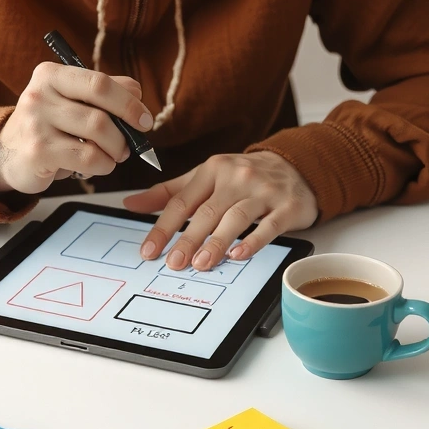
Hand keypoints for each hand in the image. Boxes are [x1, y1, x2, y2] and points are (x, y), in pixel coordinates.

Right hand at [0, 63, 153, 194]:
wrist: (7, 154)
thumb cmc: (48, 127)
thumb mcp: (70, 101)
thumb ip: (104, 92)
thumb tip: (136, 93)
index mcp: (51, 74)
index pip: (100, 82)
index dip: (129, 103)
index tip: (145, 120)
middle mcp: (40, 94)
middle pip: (101, 112)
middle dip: (126, 132)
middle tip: (131, 144)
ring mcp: (36, 123)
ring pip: (98, 134)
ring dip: (115, 150)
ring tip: (112, 156)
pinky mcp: (38, 151)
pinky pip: (87, 158)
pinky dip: (102, 165)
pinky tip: (95, 165)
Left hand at [123, 152, 317, 269]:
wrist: (297, 164)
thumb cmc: (244, 176)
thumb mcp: (206, 177)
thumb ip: (170, 192)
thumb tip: (130, 204)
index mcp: (213, 169)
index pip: (182, 201)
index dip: (163, 227)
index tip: (149, 250)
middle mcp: (237, 177)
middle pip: (207, 212)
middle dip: (188, 239)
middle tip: (173, 262)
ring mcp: (263, 192)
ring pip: (236, 218)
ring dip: (217, 242)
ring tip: (201, 263)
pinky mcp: (286, 207)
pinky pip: (268, 226)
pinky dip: (253, 242)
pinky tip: (238, 255)